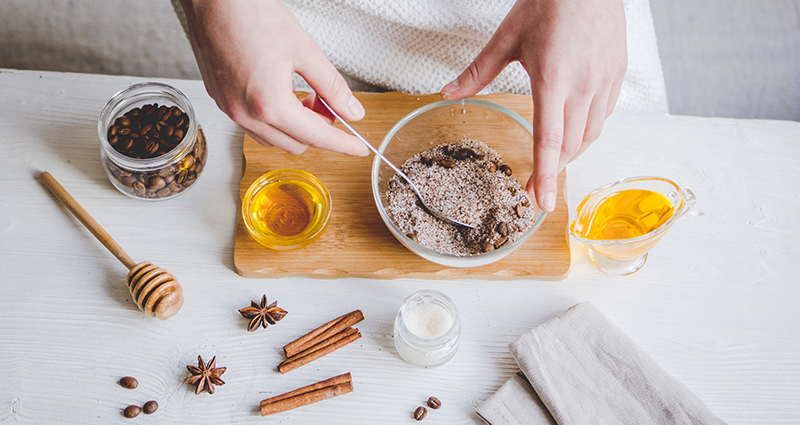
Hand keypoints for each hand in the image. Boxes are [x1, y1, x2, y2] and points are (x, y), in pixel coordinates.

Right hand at [178, 0, 368, 155]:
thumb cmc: (251, 15)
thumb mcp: (305, 50)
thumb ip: (332, 86)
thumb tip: (352, 111)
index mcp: (270, 105)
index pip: (317, 138)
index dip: (343, 144)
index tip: (358, 148)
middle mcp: (246, 114)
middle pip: (296, 145)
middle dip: (318, 130)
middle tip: (327, 103)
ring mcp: (230, 109)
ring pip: (274, 139)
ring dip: (295, 127)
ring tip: (303, 96)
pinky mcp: (221, 100)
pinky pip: (254, 125)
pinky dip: (274, 119)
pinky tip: (281, 93)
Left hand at [441, 0, 626, 211]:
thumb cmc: (550, 3)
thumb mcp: (508, 38)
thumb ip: (478, 72)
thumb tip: (448, 92)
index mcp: (553, 81)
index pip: (549, 141)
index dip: (544, 177)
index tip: (541, 204)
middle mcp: (583, 87)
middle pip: (570, 146)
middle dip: (553, 171)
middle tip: (537, 188)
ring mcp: (604, 82)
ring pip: (590, 134)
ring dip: (571, 154)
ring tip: (553, 164)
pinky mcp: (617, 75)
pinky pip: (603, 116)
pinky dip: (587, 132)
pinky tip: (574, 133)